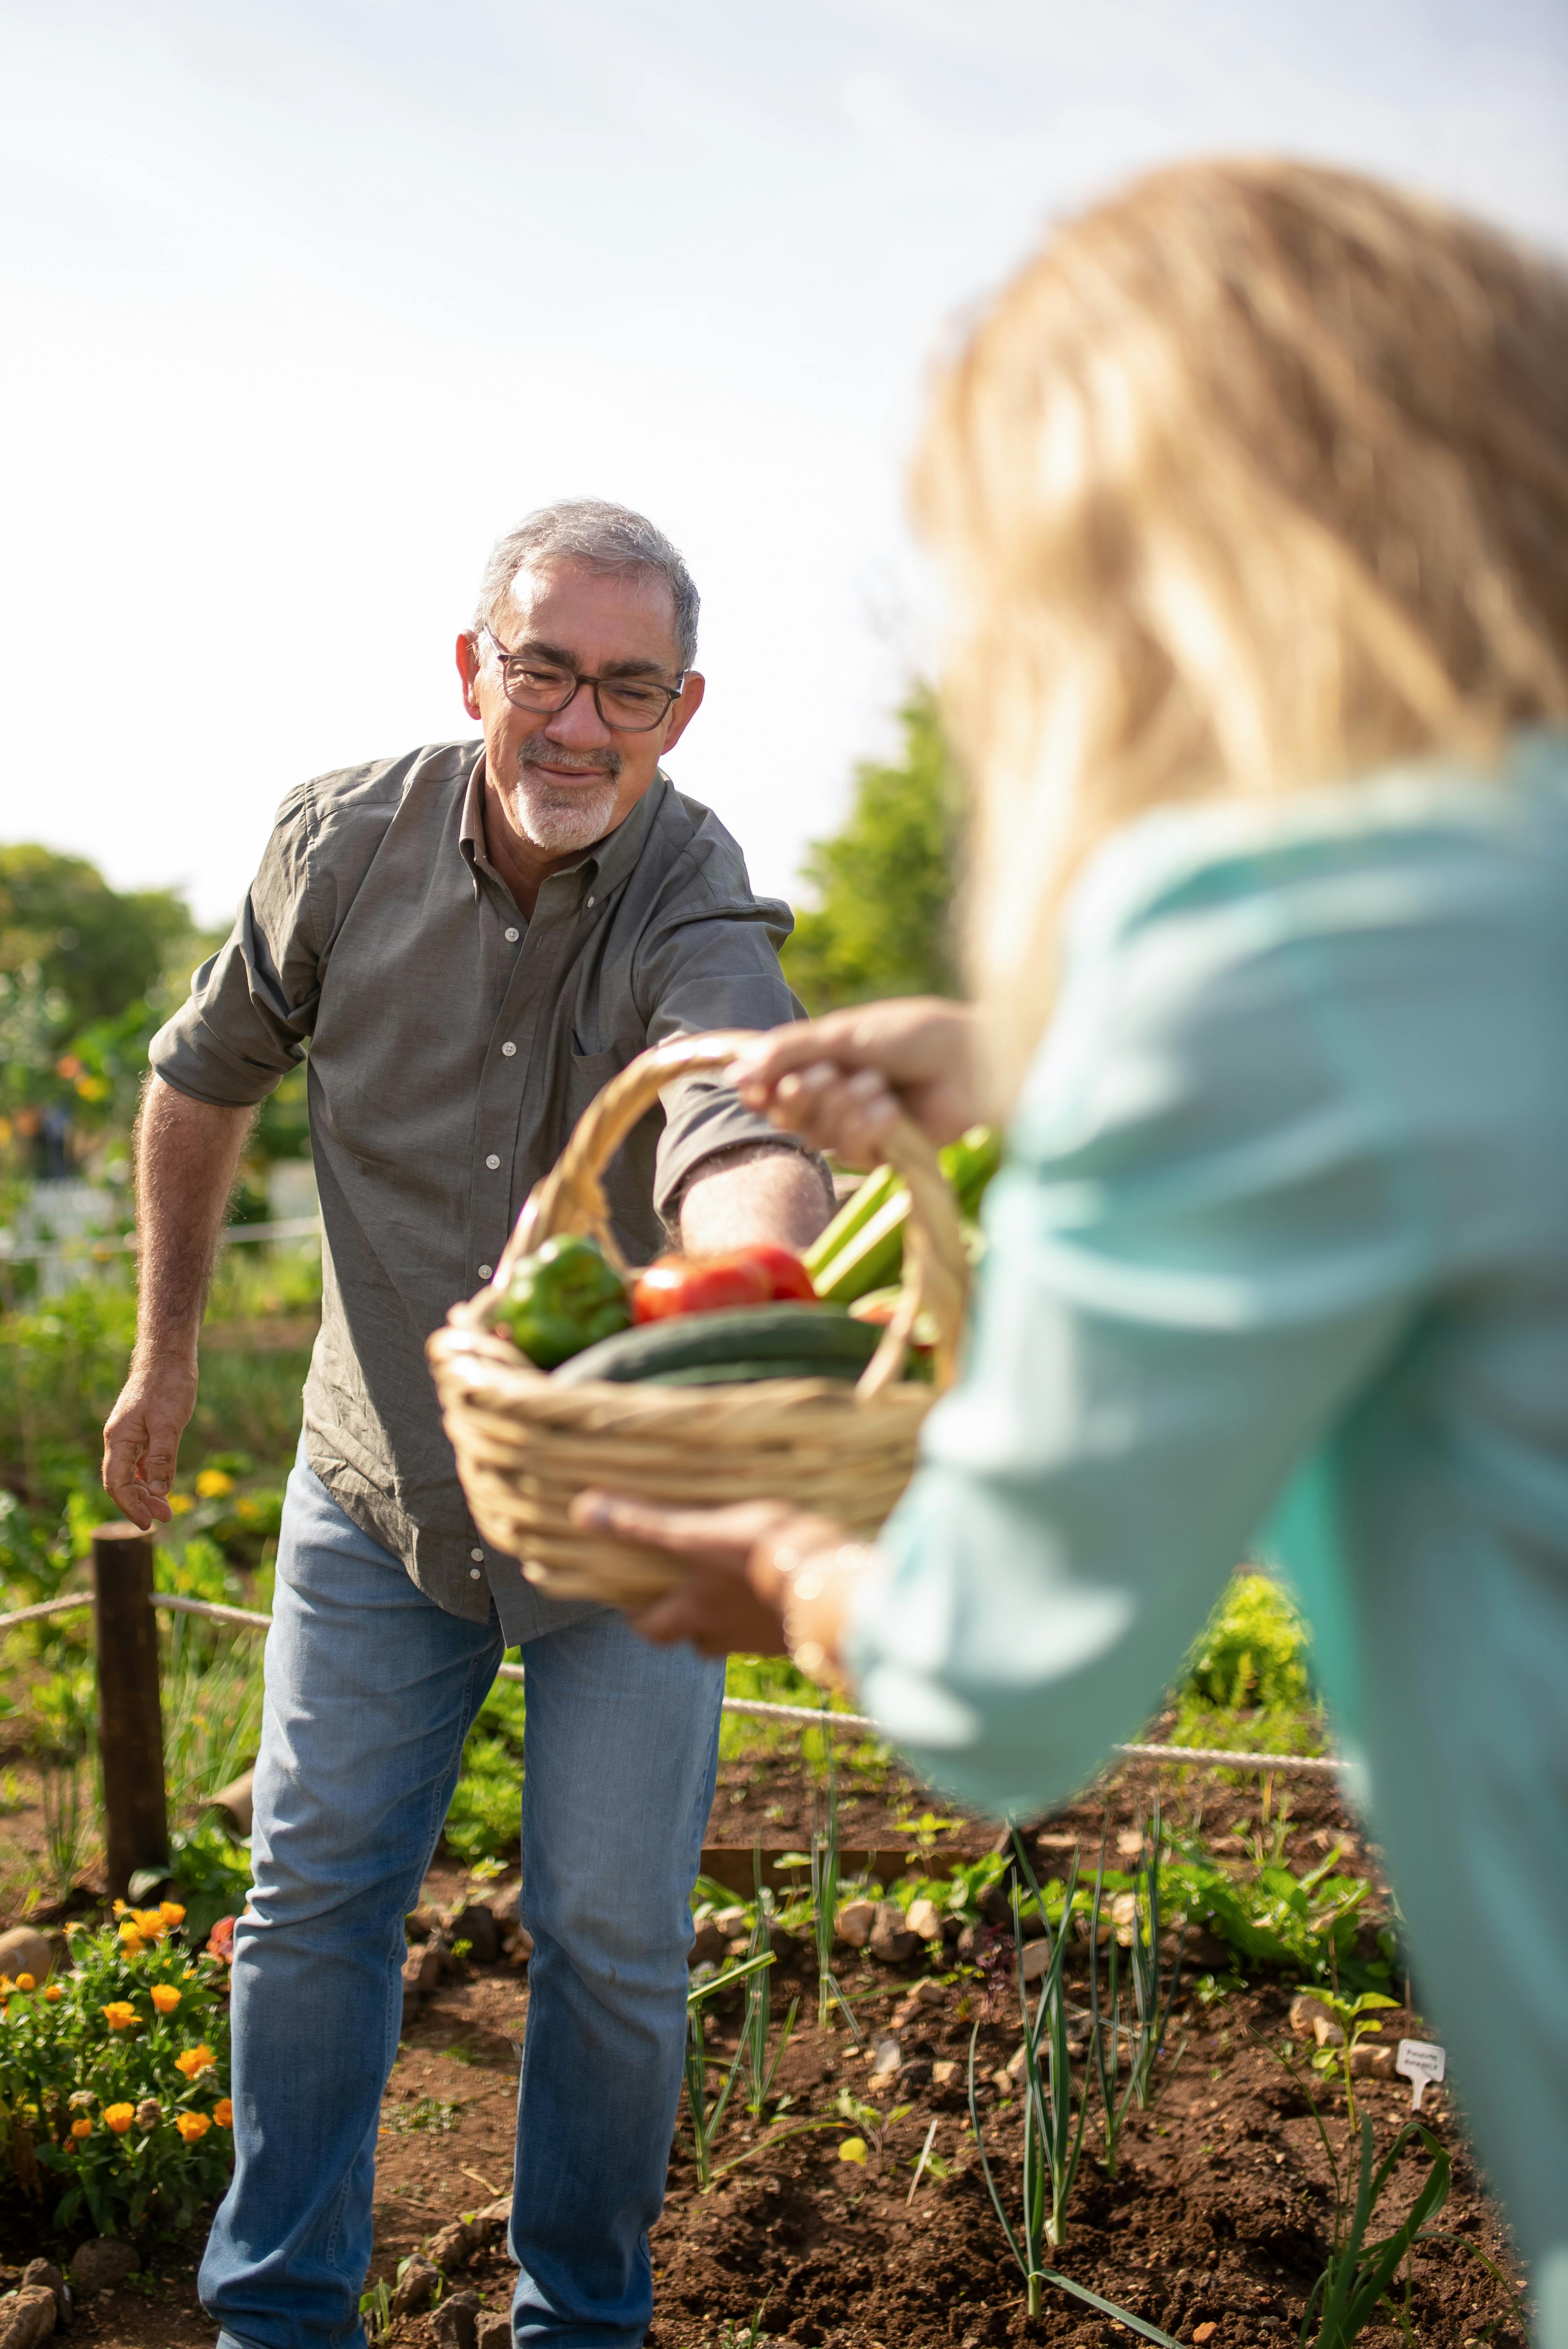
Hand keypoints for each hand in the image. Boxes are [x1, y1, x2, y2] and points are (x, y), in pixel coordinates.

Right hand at [102, 1353, 199, 1527]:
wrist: (168, 1356)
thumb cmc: (168, 1385)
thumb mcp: (169, 1424)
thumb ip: (162, 1458)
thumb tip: (156, 1491)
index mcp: (119, 1439)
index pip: (116, 1483)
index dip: (130, 1506)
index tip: (148, 1524)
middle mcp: (119, 1439)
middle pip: (122, 1482)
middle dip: (141, 1503)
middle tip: (165, 1518)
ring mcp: (130, 1435)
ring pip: (132, 1473)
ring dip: (147, 1492)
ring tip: (167, 1508)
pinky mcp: (142, 1430)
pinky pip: (141, 1461)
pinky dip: (150, 1476)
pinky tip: (162, 1485)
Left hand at [567, 1493, 843, 1658]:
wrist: (836, 1588)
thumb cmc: (764, 1556)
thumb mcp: (699, 1533)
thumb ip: (645, 1524)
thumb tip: (583, 1510)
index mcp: (696, 1611)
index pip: (653, 1630)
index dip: (638, 1619)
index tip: (632, 1603)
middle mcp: (725, 1632)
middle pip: (695, 1643)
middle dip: (687, 1624)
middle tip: (687, 1597)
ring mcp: (766, 1637)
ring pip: (736, 1636)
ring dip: (729, 1621)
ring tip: (735, 1591)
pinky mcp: (802, 1633)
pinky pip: (776, 1629)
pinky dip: (769, 1616)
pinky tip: (780, 1593)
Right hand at [729, 998, 979, 1163]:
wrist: (973, 1061)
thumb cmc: (916, 1035)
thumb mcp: (845, 1033)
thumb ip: (790, 1052)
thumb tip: (735, 1073)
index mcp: (824, 1062)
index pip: (772, 1085)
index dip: (760, 1089)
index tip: (754, 1086)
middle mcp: (836, 1096)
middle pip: (788, 1113)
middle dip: (804, 1095)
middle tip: (827, 1075)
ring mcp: (858, 1126)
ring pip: (817, 1133)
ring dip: (843, 1106)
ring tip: (877, 1083)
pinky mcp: (883, 1152)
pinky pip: (850, 1150)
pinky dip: (866, 1126)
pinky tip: (889, 1108)